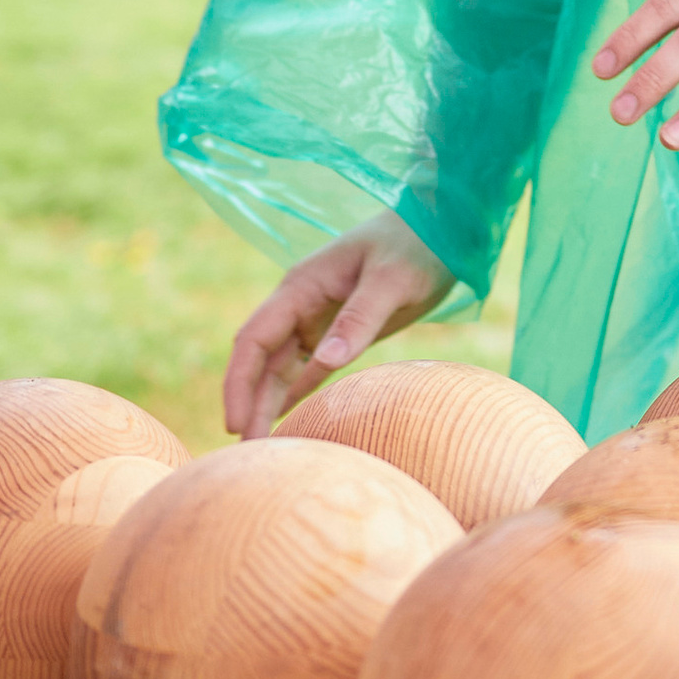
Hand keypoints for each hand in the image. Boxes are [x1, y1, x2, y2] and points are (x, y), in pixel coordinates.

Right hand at [223, 211, 453, 440]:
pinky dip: (294, 396)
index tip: (235, 423)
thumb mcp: (392, 281)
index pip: (253, 339)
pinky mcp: (339, 330)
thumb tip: (326, 360)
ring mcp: (317, 317)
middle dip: (248, 401)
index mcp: (301, 286)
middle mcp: (300, 304)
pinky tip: (284, 424)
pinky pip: (307, 369)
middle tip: (245, 452)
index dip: (239, 382)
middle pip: (260, 360)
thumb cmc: (417, 245)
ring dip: (267, 404)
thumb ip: (359, 318)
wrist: (443, 227)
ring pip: (279, 368)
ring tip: (259, 448)